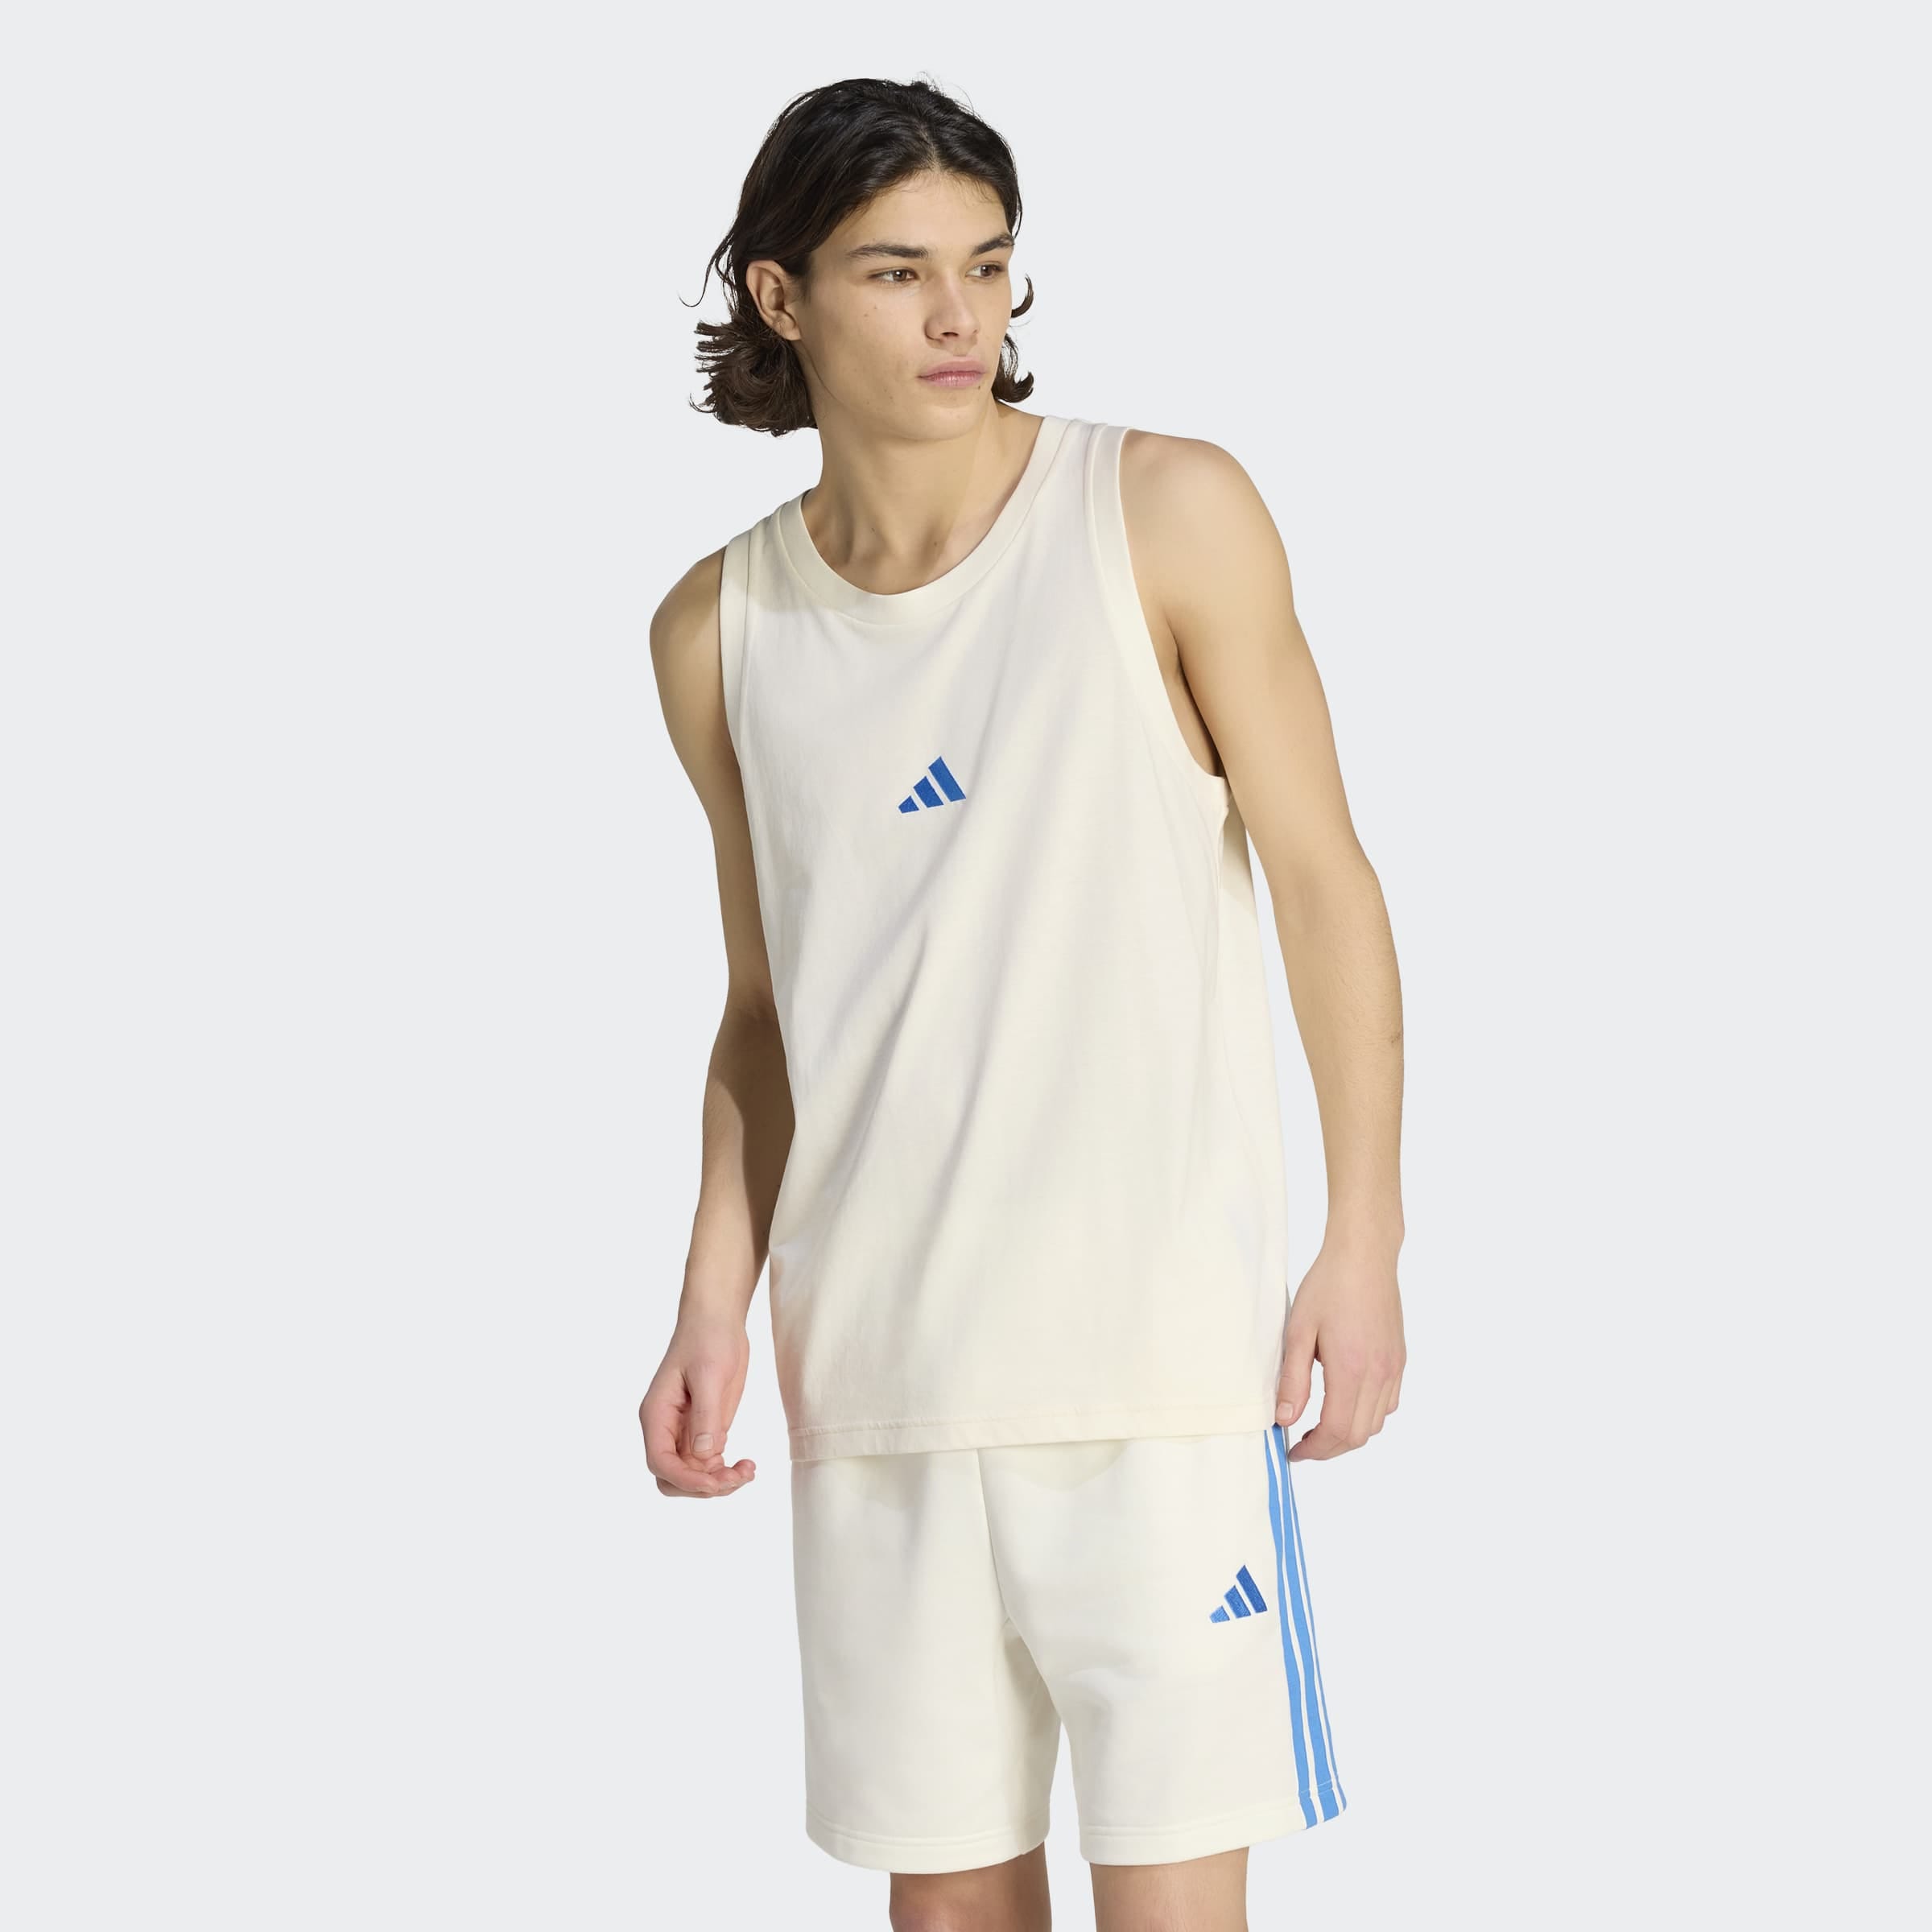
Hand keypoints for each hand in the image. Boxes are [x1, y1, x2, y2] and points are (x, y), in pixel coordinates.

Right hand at [640, 1310, 757, 1497]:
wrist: (718, 1320)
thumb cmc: (708, 1339)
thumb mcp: (709, 1374)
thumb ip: (706, 1416)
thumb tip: (705, 1455)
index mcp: (657, 1414)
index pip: (660, 1461)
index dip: (685, 1479)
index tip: (715, 1483)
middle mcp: (666, 1428)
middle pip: (672, 1477)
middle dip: (703, 1486)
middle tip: (738, 1476)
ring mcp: (685, 1431)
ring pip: (693, 1475)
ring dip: (719, 1482)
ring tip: (748, 1471)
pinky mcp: (705, 1430)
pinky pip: (709, 1465)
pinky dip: (726, 1472)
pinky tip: (747, 1465)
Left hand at [1275, 1235, 1404, 1461]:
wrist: (1364, 1255)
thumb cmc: (1329, 1286)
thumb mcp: (1298, 1331)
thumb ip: (1292, 1380)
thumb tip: (1285, 1419)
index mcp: (1352, 1369)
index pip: (1337, 1431)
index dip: (1314, 1450)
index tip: (1295, 1452)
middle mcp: (1379, 1374)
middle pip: (1359, 1435)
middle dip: (1330, 1448)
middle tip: (1303, 1444)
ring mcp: (1393, 1368)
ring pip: (1376, 1423)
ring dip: (1349, 1434)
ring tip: (1321, 1427)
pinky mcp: (1399, 1359)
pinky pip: (1388, 1403)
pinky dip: (1368, 1415)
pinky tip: (1346, 1402)